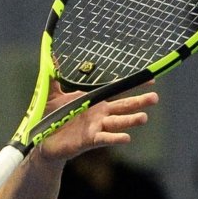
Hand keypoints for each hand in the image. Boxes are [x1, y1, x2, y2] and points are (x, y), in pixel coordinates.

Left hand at [37, 80, 157, 162]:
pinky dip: (115, 138)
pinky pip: (104, 139)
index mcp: (94, 101)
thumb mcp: (52, 94)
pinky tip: (127, 137)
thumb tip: (50, 57)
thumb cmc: (50, 117)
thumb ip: (54, 77)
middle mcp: (99, 114)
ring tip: (144, 117)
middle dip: (139, 102)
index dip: (133, 85)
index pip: (116, 91)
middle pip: (123, 107)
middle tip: (155, 97)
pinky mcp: (88, 141)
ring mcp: (95, 128)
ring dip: (130, 120)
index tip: (151, 79)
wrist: (42, 140)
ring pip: (117, 123)